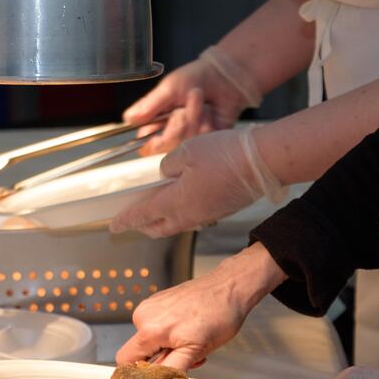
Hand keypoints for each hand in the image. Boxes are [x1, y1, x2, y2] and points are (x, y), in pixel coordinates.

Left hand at [110, 126, 284, 237]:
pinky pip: (195, 217)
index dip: (127, 220)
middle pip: (160, 227)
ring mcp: (209, 214)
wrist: (263, 162)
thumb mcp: (187, 151)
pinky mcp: (222, 209)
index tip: (114, 225)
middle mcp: (192, 214)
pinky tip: (184, 199)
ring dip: (163, 220)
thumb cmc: (226, 155)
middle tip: (133, 221)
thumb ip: (168, 164)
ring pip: (178, 223)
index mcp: (177, 202)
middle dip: (144, 226)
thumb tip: (164, 172)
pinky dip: (182, 213)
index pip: (144, 214)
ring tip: (156, 210)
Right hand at [115, 245, 286, 369]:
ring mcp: (150, 306)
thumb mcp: (197, 350)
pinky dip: (170, 335)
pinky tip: (189, 330)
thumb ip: (172, 368)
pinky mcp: (157, 301)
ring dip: (169, 349)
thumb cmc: (219, 315)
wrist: (229, 286)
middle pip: (140, 352)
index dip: (139, 374)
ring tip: (193, 342)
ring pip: (151, 341)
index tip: (158, 378)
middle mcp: (143, 316)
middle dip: (161, 361)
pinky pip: (156, 327)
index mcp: (149, 330)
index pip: (125, 362)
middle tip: (188, 358)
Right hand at [125, 46, 261, 154]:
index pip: (146, 144)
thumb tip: (128, 118)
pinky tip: (210, 111)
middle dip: (176, 125)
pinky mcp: (208, 140)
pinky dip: (206, 122)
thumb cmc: (196, 77)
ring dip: (193, 117)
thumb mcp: (169, 88)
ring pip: (185, 142)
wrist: (225, 76)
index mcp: (157, 121)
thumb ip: (150, 105)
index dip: (150, 143)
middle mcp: (173, 132)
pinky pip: (203, 141)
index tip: (155, 135)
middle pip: (166, 146)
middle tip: (182, 108)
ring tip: (199, 98)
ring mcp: (191, 138)